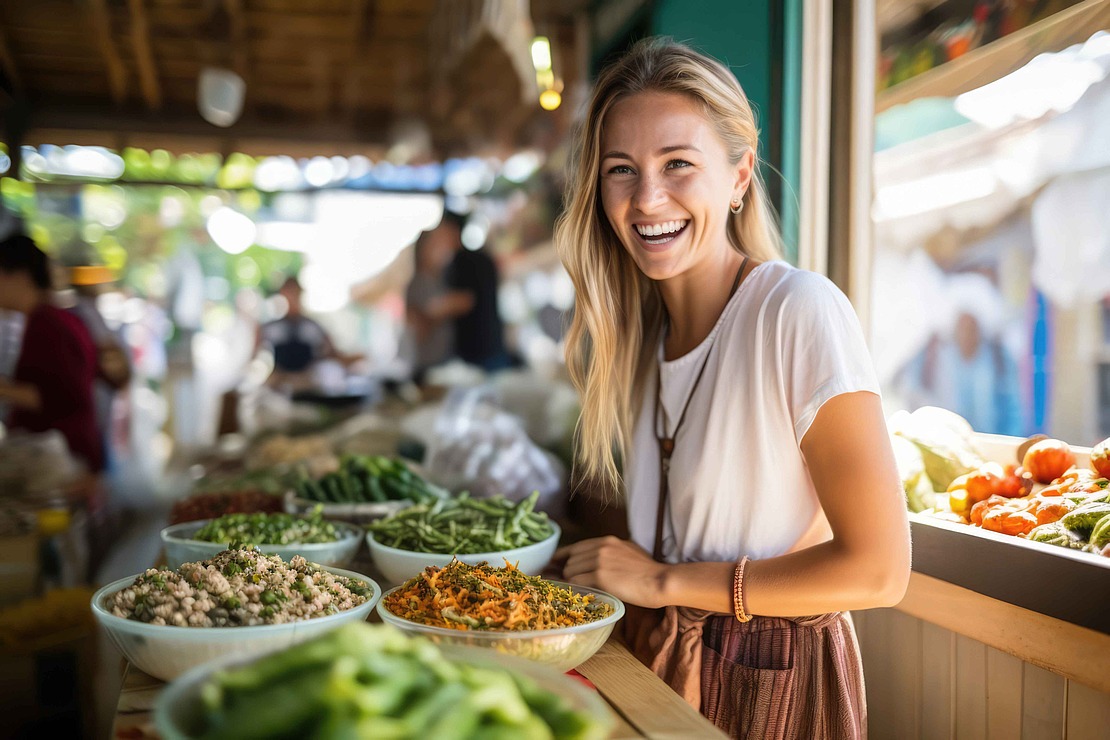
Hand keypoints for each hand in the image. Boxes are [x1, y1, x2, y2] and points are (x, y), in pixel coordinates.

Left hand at [554, 536, 669, 608]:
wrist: (659, 581)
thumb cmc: (649, 571)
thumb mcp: (628, 552)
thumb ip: (611, 552)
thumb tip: (595, 560)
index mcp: (607, 540)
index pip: (575, 547)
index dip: (562, 557)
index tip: (554, 565)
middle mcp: (600, 547)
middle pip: (570, 560)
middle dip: (567, 573)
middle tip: (568, 585)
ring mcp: (599, 560)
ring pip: (570, 571)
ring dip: (571, 582)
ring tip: (576, 591)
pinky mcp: (600, 576)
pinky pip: (576, 582)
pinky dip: (574, 589)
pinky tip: (578, 595)